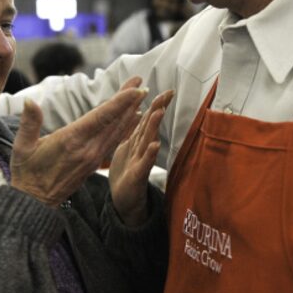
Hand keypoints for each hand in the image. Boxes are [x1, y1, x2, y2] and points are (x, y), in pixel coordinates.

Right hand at [10, 78, 147, 205]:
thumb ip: (29, 123)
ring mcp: (93, 158)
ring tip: (142, 95)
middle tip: (142, 83)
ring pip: (116, 131)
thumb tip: (29, 100)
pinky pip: (114, 142)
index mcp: (71, 141)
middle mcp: (87, 149)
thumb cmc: (26, 172)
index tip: (135, 87)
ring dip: (130, 112)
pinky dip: (125, 128)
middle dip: (130, 101)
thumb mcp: (22, 147)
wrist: (35, 203)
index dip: (120, 101)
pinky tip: (134, 119)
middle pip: (114, 121)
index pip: (101, 117)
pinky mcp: (94, 164)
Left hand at [109, 89, 174, 226]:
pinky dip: (149, 154)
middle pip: (149, 126)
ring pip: (147, 141)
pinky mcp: (137, 176)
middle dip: (158, 109)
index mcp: (137, 142)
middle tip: (168, 93)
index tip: (167, 90)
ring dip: (153, 127)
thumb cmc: (127, 175)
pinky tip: (155, 145)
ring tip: (159, 112)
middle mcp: (141, 149)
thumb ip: (134, 134)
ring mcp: (140, 162)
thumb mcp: (127, 150)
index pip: (146, 119)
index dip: (155, 104)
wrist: (124, 201)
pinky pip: (143, 164)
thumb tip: (139, 116)